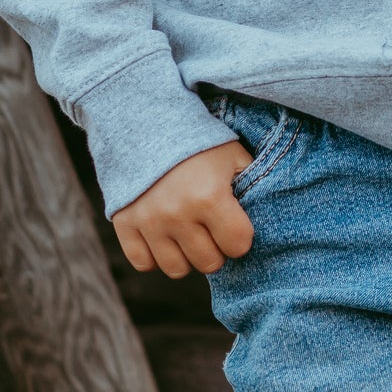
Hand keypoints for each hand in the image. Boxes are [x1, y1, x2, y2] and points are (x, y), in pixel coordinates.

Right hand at [114, 140, 255, 276]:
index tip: (233, 220)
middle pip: (210, 263)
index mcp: (209, 196)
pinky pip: (144, 263)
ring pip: (177, 269)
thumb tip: (266, 218)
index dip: (240, 234)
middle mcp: (178, 214)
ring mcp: (148, 221)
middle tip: (210, 225)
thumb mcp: (233, 157)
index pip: (238, 246)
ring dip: (186, 254)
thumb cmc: (199, 144)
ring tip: (188, 230)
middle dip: (215, 246)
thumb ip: (251, 188)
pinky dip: (155, 255)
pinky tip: (163, 234)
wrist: (148, 122)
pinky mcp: (125, 223)